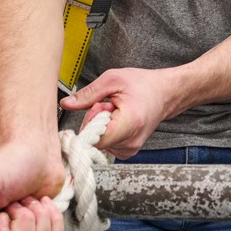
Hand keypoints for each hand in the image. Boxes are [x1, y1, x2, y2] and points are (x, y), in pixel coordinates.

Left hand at [60, 67, 174, 159]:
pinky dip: (106, 132)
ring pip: (99, 143)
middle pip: (95, 141)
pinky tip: (116, 120)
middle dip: (93, 121)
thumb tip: (66, 104)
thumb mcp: (112, 80)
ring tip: (113, 111)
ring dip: (99, 126)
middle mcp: (131, 141)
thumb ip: (88, 94)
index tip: (93, 109)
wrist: (164, 93)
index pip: (96, 139)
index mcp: (129, 123)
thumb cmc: (142, 84)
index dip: (88, 125)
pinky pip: (106, 144)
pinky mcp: (128, 151)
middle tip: (105, 104)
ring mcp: (131, 149)